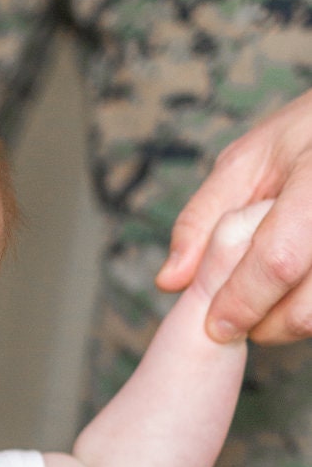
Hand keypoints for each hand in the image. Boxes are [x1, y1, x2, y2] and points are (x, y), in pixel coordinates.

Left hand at [156, 89, 311, 344]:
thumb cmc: (299, 140)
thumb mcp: (245, 162)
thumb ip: (202, 219)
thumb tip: (169, 281)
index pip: (278, 261)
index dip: (241, 302)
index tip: (214, 324)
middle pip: (305, 308)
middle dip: (261, 324)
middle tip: (237, 312)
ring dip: (284, 326)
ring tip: (264, 295)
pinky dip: (303, 313)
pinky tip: (290, 290)